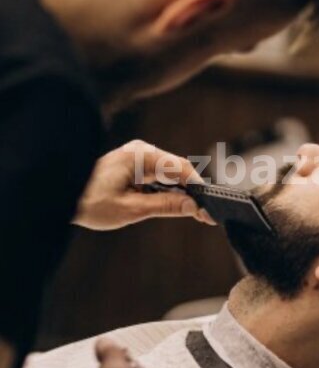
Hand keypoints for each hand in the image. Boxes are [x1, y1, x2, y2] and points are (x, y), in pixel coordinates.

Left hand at [74, 140, 215, 229]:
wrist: (59, 196)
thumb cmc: (88, 201)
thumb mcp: (130, 209)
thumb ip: (164, 207)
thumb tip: (192, 207)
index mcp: (141, 155)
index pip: (181, 169)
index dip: (199, 189)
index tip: (210, 207)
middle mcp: (142, 152)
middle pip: (178, 171)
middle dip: (193, 193)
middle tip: (206, 216)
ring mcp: (139, 158)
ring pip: (170, 177)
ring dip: (181, 195)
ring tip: (197, 214)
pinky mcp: (135, 168)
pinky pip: (159, 179)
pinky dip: (168, 193)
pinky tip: (178, 206)